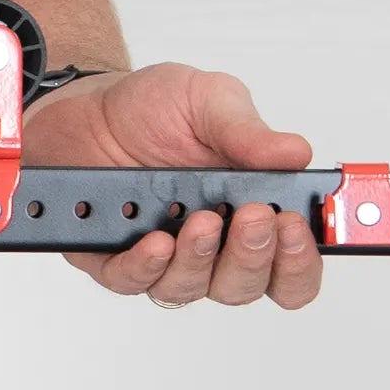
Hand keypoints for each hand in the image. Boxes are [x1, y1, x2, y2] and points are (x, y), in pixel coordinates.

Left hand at [24, 63, 322, 308]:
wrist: (88, 109)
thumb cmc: (154, 109)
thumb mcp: (207, 101)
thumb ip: (248, 131)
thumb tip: (295, 153)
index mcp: (252, 210)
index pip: (291, 264)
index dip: (301, 259)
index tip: (296, 226)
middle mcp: (212, 244)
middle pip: (246, 285)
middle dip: (255, 256)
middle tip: (253, 218)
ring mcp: (164, 255)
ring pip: (192, 288)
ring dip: (201, 259)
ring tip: (201, 221)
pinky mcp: (115, 258)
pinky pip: (132, 281)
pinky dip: (146, 266)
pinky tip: (156, 242)